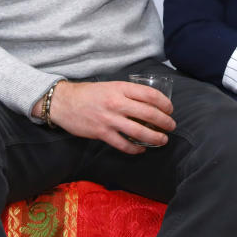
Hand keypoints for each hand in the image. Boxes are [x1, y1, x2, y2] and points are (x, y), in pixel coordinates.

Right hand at [41, 80, 175, 153]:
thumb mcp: (111, 86)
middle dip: (164, 122)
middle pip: (149, 114)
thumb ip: (128, 93)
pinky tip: (141, 149)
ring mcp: (110, 119)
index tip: (170, 109)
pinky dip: (135, 149)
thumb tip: (148, 103)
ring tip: (163, 140)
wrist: (65, 102)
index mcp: (121, 88)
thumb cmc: (89, 93)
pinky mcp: (102, 133)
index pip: (150, 95)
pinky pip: (123, 144)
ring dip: (155, 138)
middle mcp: (117, 103)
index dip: (164, 103)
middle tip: (171, 126)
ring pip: (139, 131)